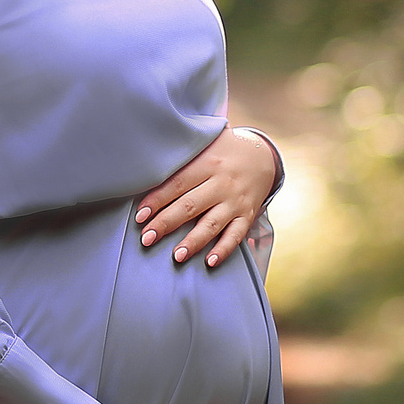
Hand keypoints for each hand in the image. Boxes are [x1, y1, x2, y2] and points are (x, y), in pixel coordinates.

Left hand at [136, 126, 278, 268]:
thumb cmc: (223, 150)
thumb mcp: (205, 142)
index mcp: (207, 163)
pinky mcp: (247, 215)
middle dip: (166, 223)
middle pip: (190, 205)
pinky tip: (210, 262)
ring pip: (212, 223)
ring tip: (176, 256)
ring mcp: (235, 201)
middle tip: (146, 239)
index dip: (157, 200)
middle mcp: (221, 183)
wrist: (263, 156)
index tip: (140, 216)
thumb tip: (146, 161)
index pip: (177, 183)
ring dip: (193, 241)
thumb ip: (181, 151)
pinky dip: (224, 249)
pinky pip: (236, 235)